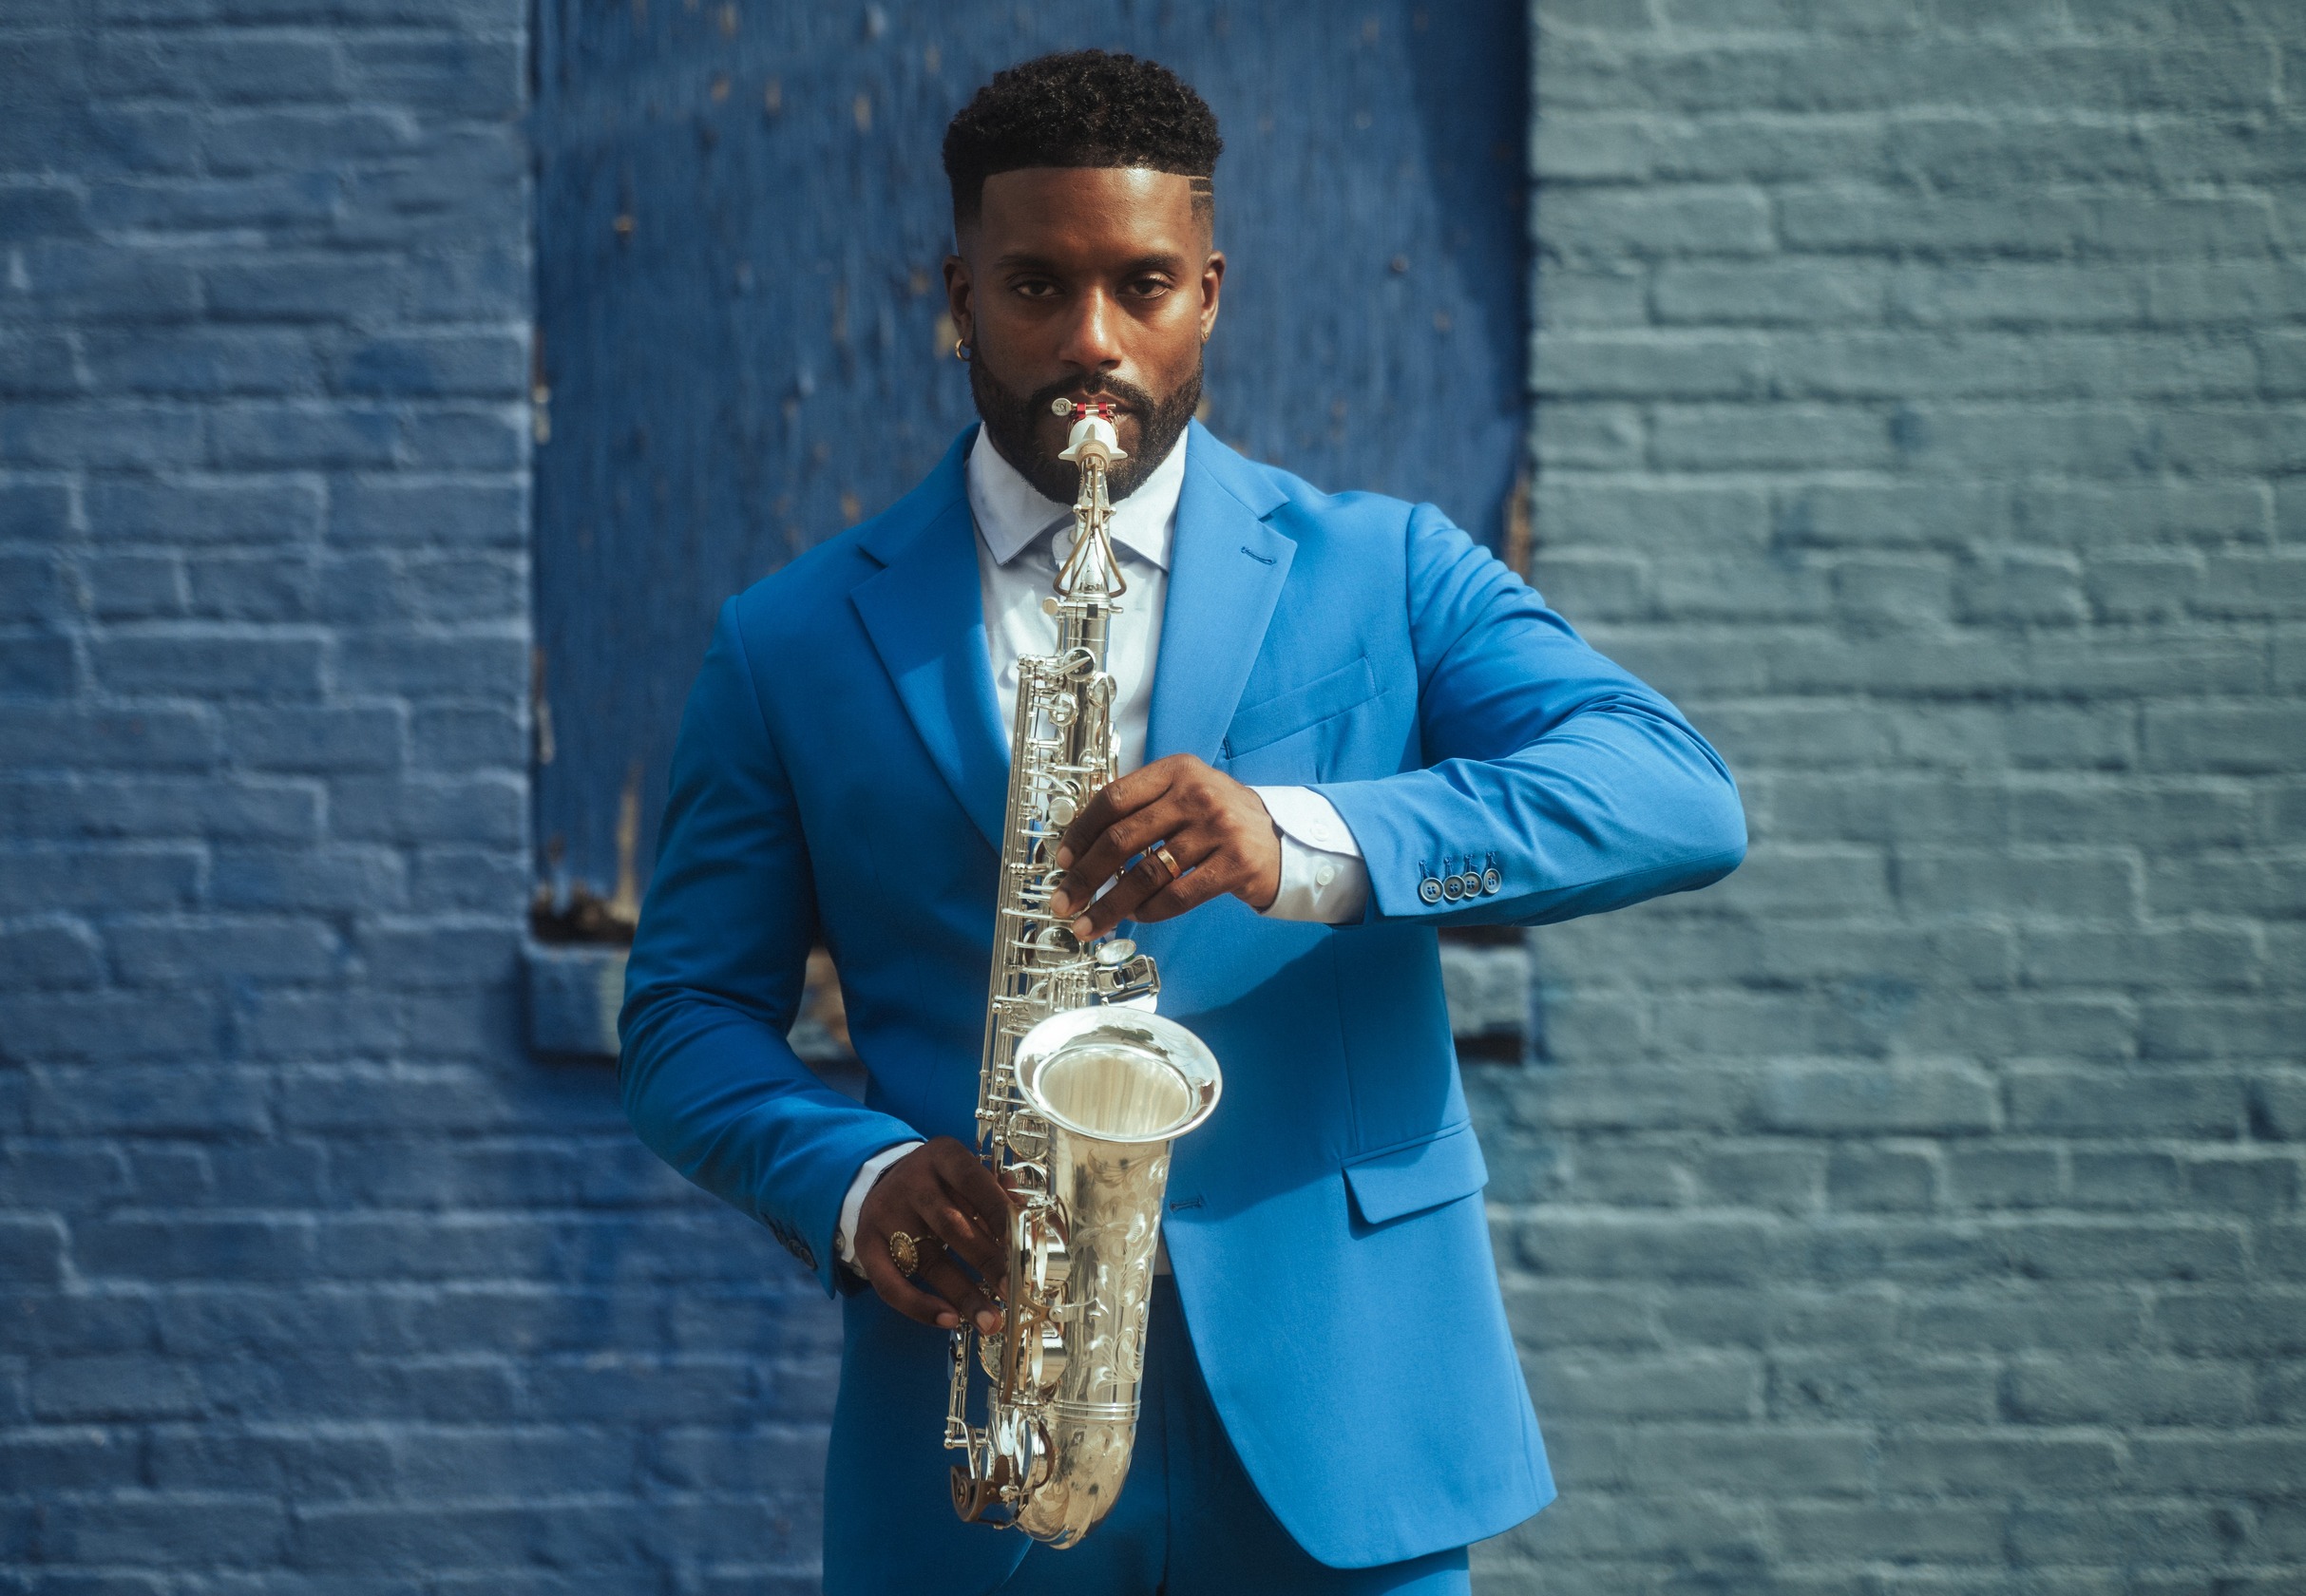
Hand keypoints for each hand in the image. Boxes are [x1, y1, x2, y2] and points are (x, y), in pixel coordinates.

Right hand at [856, 1137, 1016, 1334]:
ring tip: (991, 1321)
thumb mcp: (967, 1175)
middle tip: (1014, 1291)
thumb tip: (1029, 1224)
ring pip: (927, 1259)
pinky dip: (919, 1306)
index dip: (1000, 1213)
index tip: (1025, 1247)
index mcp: (943, 1156)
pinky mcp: (866, 1243)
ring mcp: (885, 1212)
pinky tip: (948, 1320)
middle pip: (951, 1225)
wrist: (883, 1179)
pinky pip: (890, 1283)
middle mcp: (911, 1181)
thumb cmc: (942, 1183)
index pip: (974, 1181)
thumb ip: (997, 1195)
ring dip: (962, 1294)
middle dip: (987, 1261)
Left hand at [1046, 754, 1280, 939]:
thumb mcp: (1185, 794)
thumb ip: (1142, 808)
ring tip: (1091, 923)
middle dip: (1085, 876)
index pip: (1113, 798)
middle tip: (1064, 901)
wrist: (1283, 839)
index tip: (1062, 860)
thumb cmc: (1221, 820)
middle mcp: (1197, 793)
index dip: (1081, 832)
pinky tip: (1135, 917)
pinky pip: (1178, 895)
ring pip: (1147, 873)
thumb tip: (1083, 848)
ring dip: (1110, 904)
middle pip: (1122, 838)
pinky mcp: (1235, 864)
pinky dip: (1150, 911)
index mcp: (1176, 770)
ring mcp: (1219, 828)